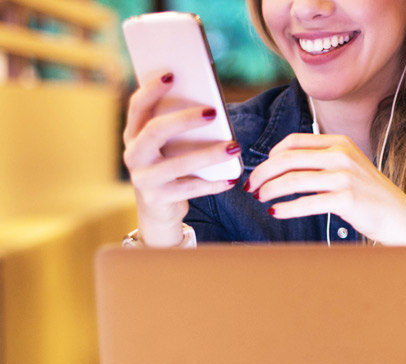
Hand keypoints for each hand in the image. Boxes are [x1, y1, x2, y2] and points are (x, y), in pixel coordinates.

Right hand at [123, 73, 240, 246]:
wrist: (160, 210)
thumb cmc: (171, 167)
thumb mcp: (169, 147)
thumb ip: (179, 128)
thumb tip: (211, 106)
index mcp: (134, 134)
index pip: (137, 107)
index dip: (151, 90)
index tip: (172, 74)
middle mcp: (134, 155)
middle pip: (155, 131)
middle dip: (184, 119)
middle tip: (212, 112)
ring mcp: (143, 179)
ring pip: (177, 163)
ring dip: (209, 154)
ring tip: (234, 146)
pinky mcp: (158, 199)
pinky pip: (189, 189)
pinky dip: (213, 184)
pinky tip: (230, 178)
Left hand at [245, 133, 405, 244]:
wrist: (397, 215)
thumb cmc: (366, 193)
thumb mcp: (346, 166)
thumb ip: (320, 160)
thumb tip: (279, 164)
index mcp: (339, 142)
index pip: (293, 142)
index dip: (270, 155)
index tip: (261, 169)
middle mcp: (341, 155)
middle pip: (287, 159)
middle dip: (263, 173)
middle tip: (251, 187)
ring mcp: (344, 177)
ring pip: (292, 180)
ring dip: (270, 190)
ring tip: (260, 198)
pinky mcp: (346, 200)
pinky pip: (306, 203)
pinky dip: (286, 208)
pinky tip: (276, 212)